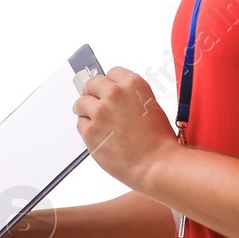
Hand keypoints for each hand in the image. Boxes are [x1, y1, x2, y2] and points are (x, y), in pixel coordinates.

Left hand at [74, 66, 178, 191]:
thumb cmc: (158, 141)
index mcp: (133, 84)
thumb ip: (131, 97)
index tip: (107, 89)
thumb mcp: (150, 107)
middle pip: (92, 84)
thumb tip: (117, 96)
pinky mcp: (89, 130)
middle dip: (93, 93)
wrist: (156, 164)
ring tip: (95, 120)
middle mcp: (114, 94)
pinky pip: (80, 124)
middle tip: (95, 102)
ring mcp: (100, 111)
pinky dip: (86, 129)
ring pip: (81, 103)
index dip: (109, 83)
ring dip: (85, 110)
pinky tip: (99, 135)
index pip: (112, 73)